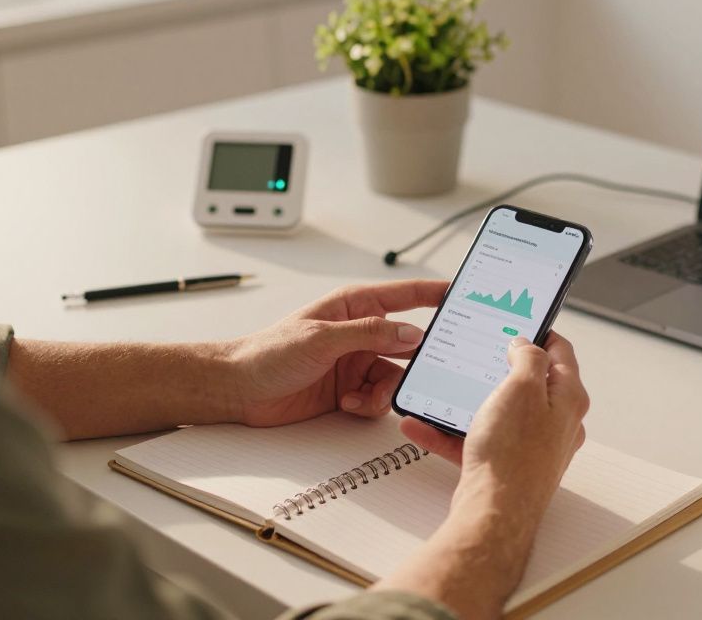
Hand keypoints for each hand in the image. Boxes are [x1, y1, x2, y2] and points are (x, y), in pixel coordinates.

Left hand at [228, 280, 448, 426]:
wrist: (239, 390)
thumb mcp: (321, 338)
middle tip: (423, 373)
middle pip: (408, 344)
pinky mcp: (349, 390)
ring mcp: (355, 363)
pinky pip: (378, 399)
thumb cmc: (268, 352)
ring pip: (396, 377)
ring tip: (359, 398)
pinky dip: (369, 405)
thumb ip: (369, 334)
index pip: (405, 295)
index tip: (462, 296)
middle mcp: (360, 333)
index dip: (435, 294)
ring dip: (383, 392)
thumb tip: (411, 333)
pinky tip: (347, 404)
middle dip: (415, 361)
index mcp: (354, 307)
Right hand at [401, 332, 587, 519]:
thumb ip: (528, 357)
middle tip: (479, 352)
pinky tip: (422, 424)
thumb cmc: (513, 456)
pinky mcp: (505, 466)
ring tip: (442, 389)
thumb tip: (526, 344)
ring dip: (466, 400)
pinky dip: (449, 431)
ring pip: (496, 412)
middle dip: (498, 367)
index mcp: (567, 399)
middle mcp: (555, 423)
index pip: (561, 353)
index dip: (540, 332)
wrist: (494, 514)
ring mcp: (530, 446)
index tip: (520, 323)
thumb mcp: (521, 387)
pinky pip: (474, 440)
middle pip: (528, 383)